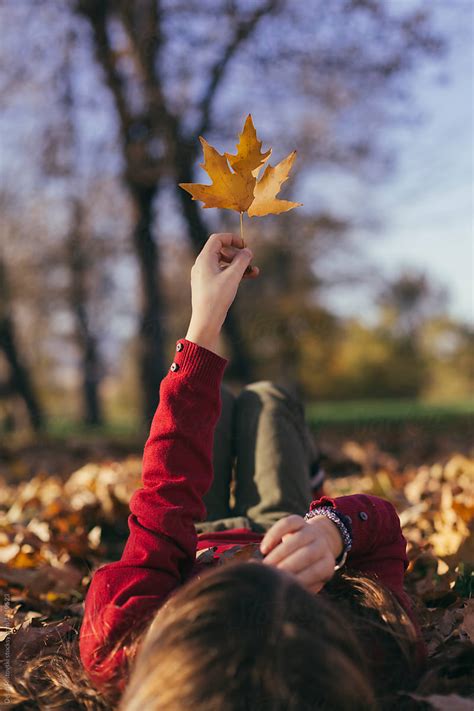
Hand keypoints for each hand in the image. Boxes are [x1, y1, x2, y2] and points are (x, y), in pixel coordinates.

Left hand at [185, 233, 258, 353]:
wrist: (206, 321)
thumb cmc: (217, 298)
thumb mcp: (233, 277)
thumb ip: (242, 260)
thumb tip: (247, 251)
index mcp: (204, 259)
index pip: (217, 239)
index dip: (232, 238)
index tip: (245, 245)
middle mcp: (202, 265)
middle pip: (222, 251)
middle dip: (238, 254)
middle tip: (251, 261)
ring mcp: (204, 276)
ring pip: (224, 264)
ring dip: (239, 265)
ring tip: (254, 272)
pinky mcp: (208, 286)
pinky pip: (222, 274)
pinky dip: (234, 274)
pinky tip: (247, 278)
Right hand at [259, 514, 343, 593]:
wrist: (315, 541)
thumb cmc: (307, 569)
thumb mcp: (311, 580)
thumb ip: (303, 586)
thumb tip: (288, 593)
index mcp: (327, 563)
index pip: (316, 571)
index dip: (300, 579)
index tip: (285, 587)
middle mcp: (322, 545)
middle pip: (307, 554)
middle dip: (288, 565)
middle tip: (272, 575)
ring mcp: (311, 531)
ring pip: (296, 539)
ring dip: (278, 553)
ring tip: (266, 565)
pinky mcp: (298, 520)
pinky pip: (287, 523)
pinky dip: (274, 534)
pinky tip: (264, 548)